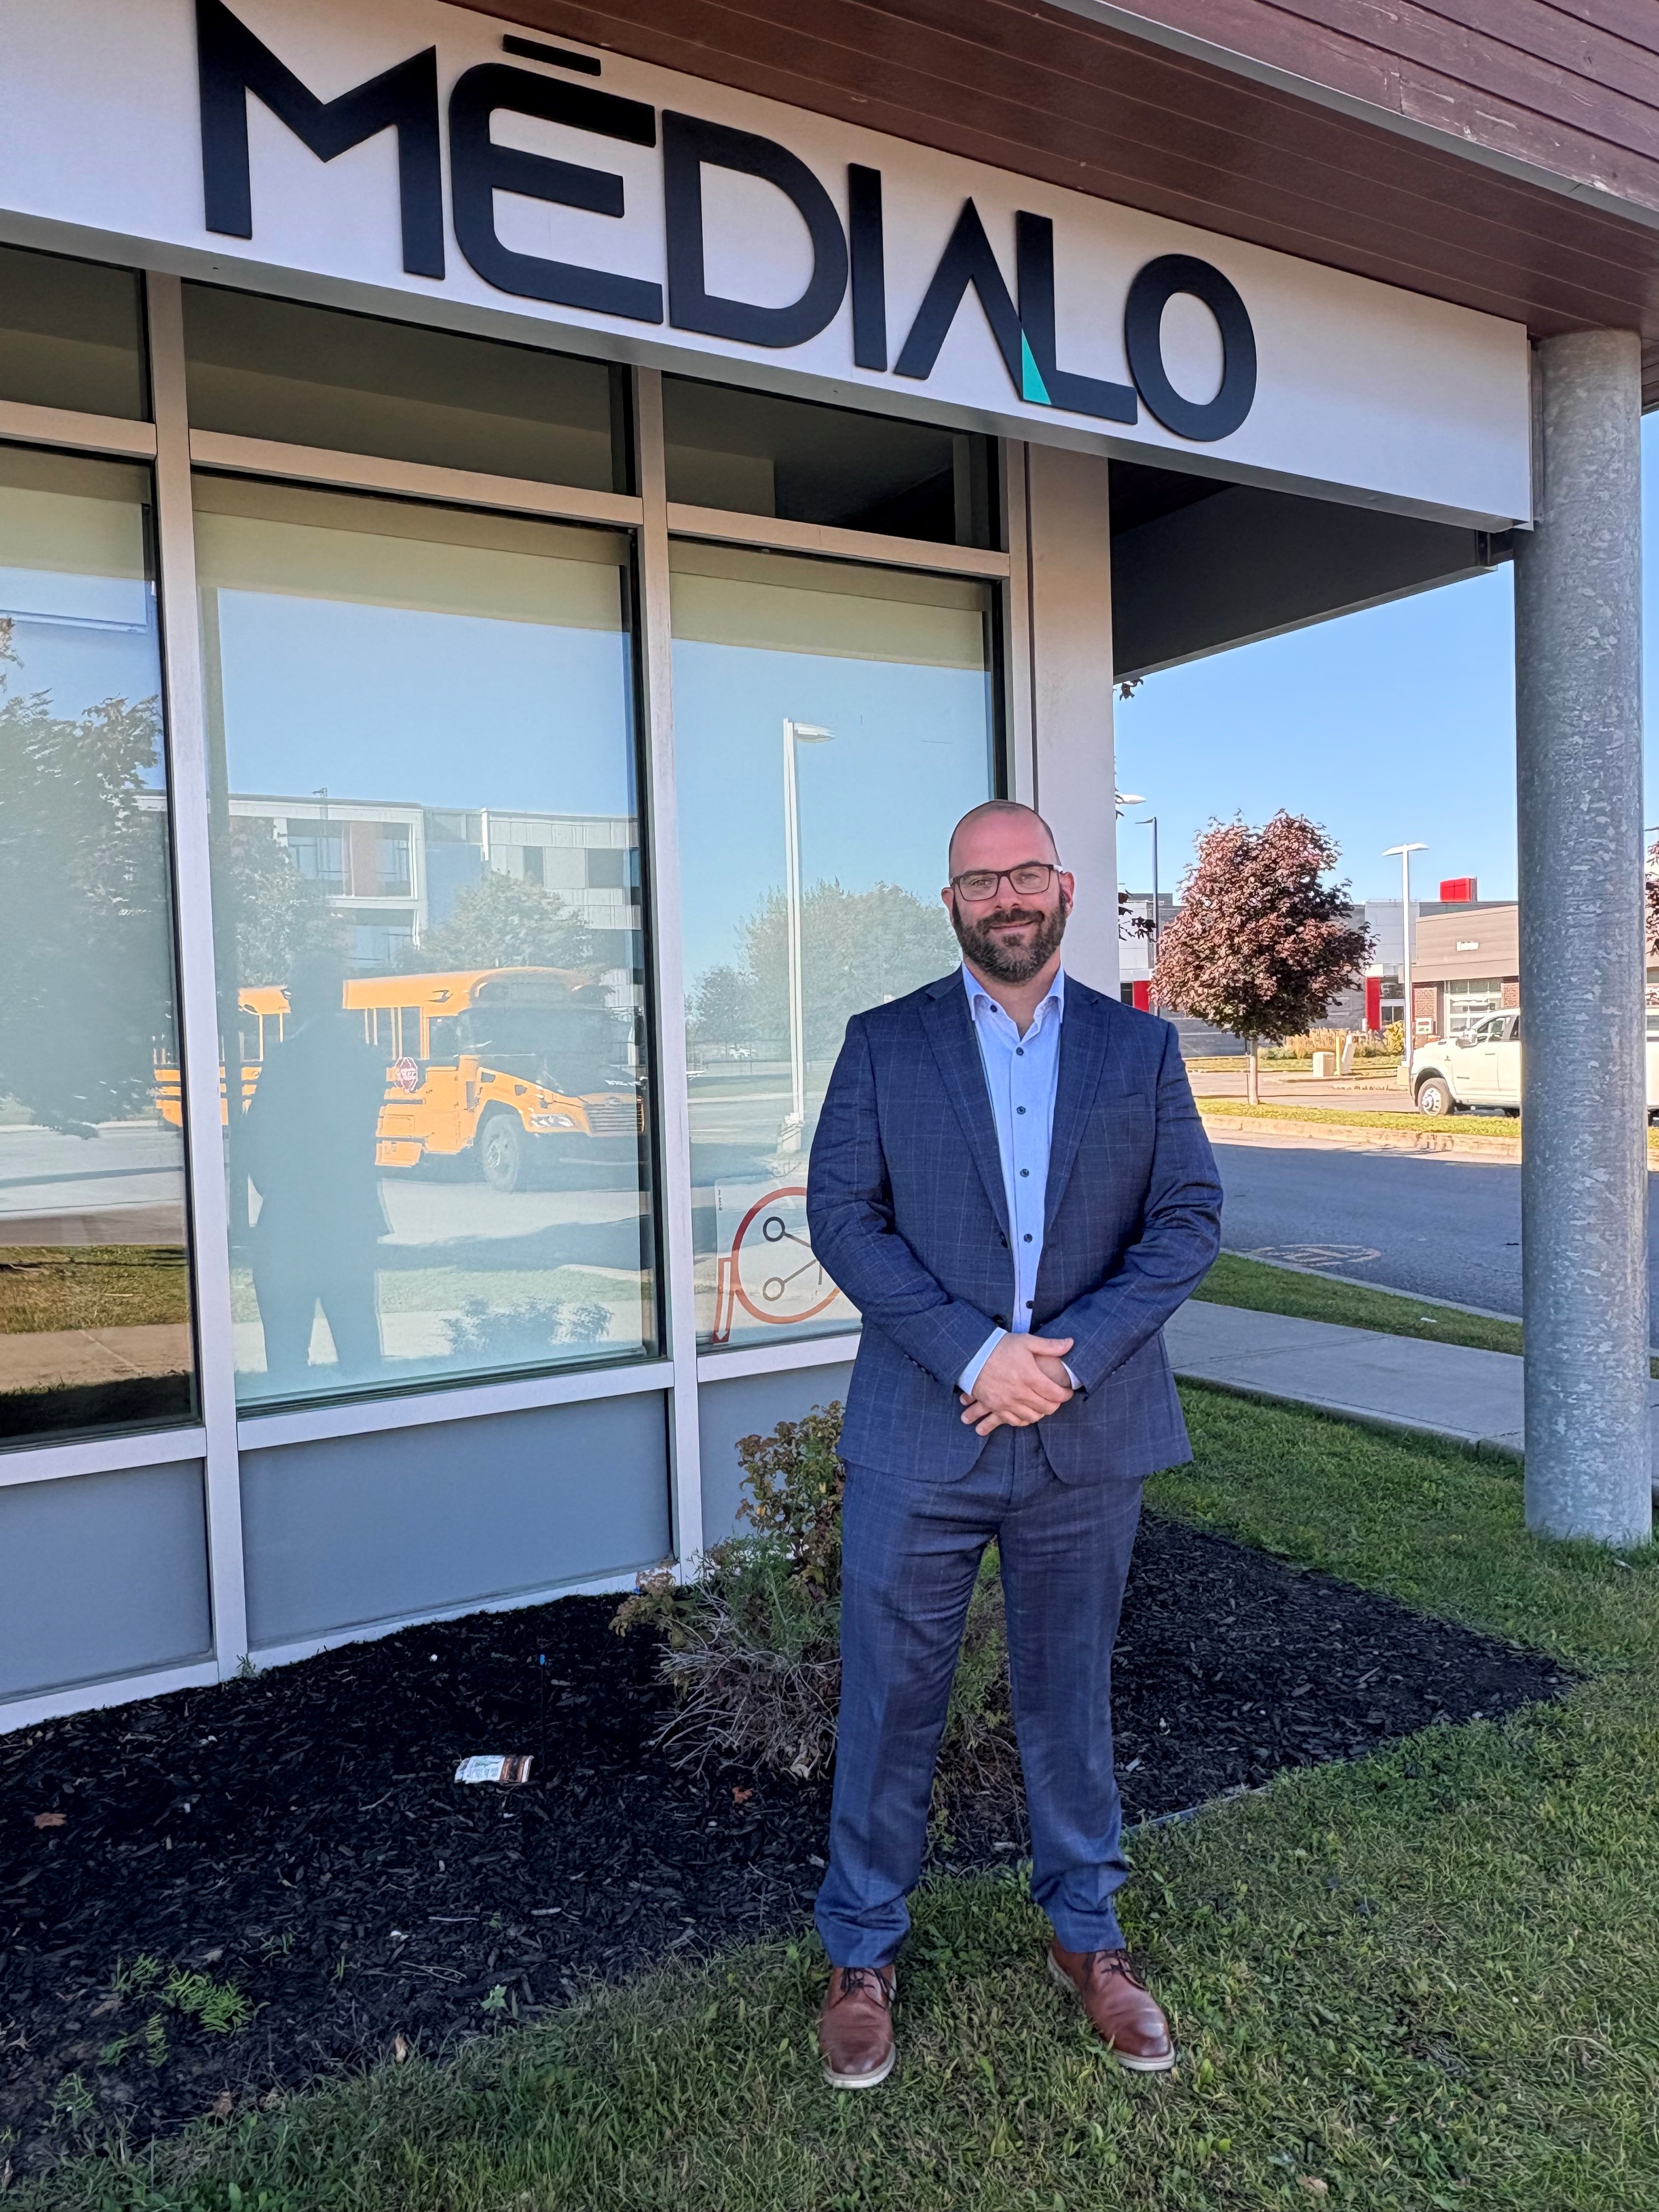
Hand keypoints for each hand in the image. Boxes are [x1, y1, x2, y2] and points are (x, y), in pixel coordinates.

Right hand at [958, 1333, 1073, 1436]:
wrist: (972, 1355)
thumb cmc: (1001, 1347)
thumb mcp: (1026, 1342)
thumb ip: (1050, 1346)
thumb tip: (1071, 1343)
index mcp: (1030, 1376)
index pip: (1055, 1394)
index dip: (1066, 1395)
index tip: (1068, 1392)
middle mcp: (1020, 1392)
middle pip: (1046, 1408)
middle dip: (1055, 1405)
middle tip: (1057, 1399)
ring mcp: (1007, 1402)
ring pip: (1032, 1417)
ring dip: (1041, 1413)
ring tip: (1043, 1405)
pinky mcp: (996, 1407)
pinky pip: (1014, 1421)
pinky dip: (1024, 1419)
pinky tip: (1028, 1413)